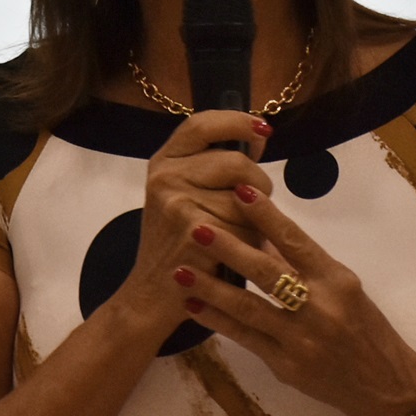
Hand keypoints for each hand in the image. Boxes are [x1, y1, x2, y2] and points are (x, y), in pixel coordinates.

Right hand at [110, 111, 274, 337]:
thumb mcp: (180, 194)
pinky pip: (246, 229)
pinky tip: (236, 256)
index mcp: (163, 162)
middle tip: (253, 206)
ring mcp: (176, 204)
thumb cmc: (177, 242)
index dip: (237, 122)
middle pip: (236, 162)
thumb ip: (210, 166)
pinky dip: (252, 244)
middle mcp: (165, 177)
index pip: (201, 125)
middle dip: (259, 183)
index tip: (264, 130)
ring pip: (246, 199)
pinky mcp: (193, 233)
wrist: (151, 293)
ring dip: (256, 220)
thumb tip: (257, 137)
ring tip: (239, 236)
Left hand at [174, 183, 415, 415]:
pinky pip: (245, 338)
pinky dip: (217, 321)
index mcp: (336, 280)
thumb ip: (303, 263)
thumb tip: (262, 233)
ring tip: (180, 269)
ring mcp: (300, 339)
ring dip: (210, 287)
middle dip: (228, 248)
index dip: (266, 216)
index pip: (296, 241)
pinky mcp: (286, 366)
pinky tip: (193, 305)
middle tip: (195, 226)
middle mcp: (319, 307)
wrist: (385, 386)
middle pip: (267, 272)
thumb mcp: (343, 286)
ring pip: (248, 308)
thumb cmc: (365, 327)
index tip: (240, 191)